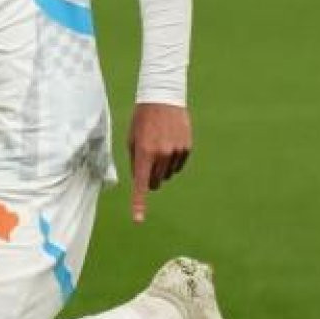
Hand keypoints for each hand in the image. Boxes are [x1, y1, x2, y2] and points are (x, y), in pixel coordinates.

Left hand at [128, 102, 191, 222]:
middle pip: (155, 181)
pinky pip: (178, 164)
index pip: (141, 184)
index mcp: (144, 153)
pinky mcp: (187, 148)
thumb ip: (136, 162)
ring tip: (159, 145)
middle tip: (148, 163)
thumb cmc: (142, 120)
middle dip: (150, 178)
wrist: (162, 98)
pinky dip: (173, 159)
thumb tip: (143, 182)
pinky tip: (170, 142)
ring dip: (162, 167)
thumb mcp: (132, 140)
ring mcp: (176, 152)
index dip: (139, 203)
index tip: (138, 220)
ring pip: (168, 174)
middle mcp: (161, 155)